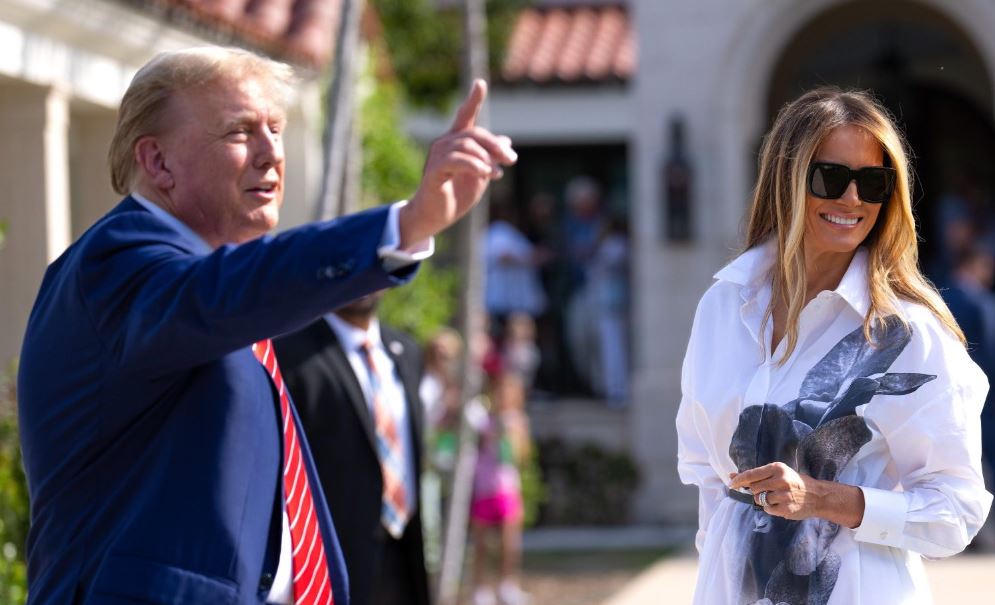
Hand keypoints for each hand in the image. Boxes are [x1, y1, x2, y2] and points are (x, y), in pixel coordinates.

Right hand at [400, 79, 516, 246]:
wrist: (436, 217)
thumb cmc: (456, 194)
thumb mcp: (480, 174)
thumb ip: (491, 157)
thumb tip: (507, 140)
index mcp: (456, 143)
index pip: (465, 117)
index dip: (473, 100)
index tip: (480, 83)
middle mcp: (445, 144)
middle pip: (473, 133)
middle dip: (494, 145)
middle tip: (511, 160)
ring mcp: (437, 156)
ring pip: (466, 145)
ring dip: (486, 159)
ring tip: (496, 174)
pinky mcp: (434, 171)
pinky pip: (455, 161)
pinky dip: (473, 165)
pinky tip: (484, 173)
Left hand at [729, 462, 863, 527]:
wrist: (817, 496)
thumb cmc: (794, 482)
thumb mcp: (778, 473)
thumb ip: (757, 475)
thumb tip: (732, 476)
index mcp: (777, 468)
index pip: (751, 475)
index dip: (738, 480)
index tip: (731, 484)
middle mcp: (781, 480)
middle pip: (753, 488)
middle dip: (755, 491)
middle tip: (767, 490)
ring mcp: (784, 495)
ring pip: (760, 499)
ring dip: (763, 500)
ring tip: (776, 497)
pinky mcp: (786, 508)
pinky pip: (768, 509)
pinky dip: (771, 508)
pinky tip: (781, 504)